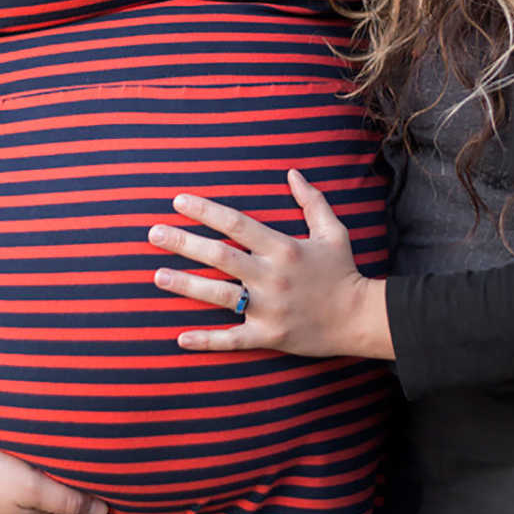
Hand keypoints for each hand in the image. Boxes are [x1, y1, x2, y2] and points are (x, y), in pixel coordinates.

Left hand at [148, 168, 393, 358]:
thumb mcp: (332, 231)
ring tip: (157, 275)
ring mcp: (269, 308)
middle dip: (184, 243)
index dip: (206, 211)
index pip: (237, 224)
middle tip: (153, 233)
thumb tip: (292, 173)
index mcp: (283, 248)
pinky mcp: (269, 336)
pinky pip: (232, 340)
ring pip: (219, 295)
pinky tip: (180, 338)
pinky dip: (206, 340)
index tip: (178, 201)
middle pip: (220, 256)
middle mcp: (271, 276)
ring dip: (186, 285)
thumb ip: (311, 201)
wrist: (360, 318)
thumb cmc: (343, 271)